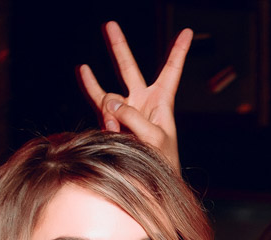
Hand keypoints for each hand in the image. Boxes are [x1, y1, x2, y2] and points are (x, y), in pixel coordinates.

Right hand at [79, 21, 190, 167]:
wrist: (152, 184)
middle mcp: (143, 101)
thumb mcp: (154, 137)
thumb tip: (110, 104)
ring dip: (104, 101)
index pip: (171, 70)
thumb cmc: (162, 162)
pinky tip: (84, 71)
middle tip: (110, 24)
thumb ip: (133, 117)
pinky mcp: (112, 122)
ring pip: (109, 95)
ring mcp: (126, 111)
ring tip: (98, 98)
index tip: (187, 32)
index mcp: (162, 101)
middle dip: (119, 47)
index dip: (178, 51)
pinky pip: (99, 104)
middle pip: (129, 68)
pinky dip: (93, 94)